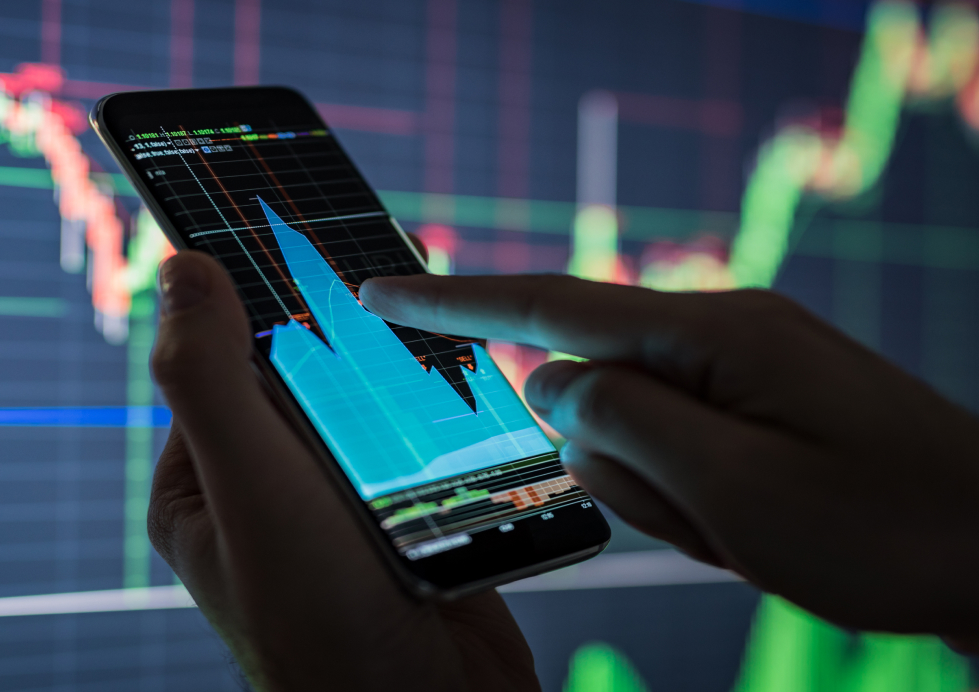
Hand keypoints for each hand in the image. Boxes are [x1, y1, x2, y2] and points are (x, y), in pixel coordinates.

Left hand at [149, 251, 539, 691]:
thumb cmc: (323, 617)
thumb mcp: (253, 487)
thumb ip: (213, 380)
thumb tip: (183, 269)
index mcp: (204, 482)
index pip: (223, 361)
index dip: (257, 296)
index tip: (297, 233)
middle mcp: (265, 490)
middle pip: (302, 378)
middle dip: (340, 333)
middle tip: (381, 274)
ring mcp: (335, 506)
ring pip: (365, 406)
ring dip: (393, 373)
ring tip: (427, 328)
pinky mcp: (400, 518)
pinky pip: (412, 442)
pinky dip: (433, 412)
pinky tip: (460, 384)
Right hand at [359, 274, 978, 639]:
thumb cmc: (883, 525)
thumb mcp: (736, 490)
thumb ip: (623, 424)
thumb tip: (547, 381)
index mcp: (712, 334)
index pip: (552, 307)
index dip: (455, 301)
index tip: (379, 290)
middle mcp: (718, 335)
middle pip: (596, 390)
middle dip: (623, 467)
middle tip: (713, 518)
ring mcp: (736, 370)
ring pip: (632, 433)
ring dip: (667, 496)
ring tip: (751, 525)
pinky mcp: (748, 406)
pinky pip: (674, 451)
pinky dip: (694, 501)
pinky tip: (760, 522)